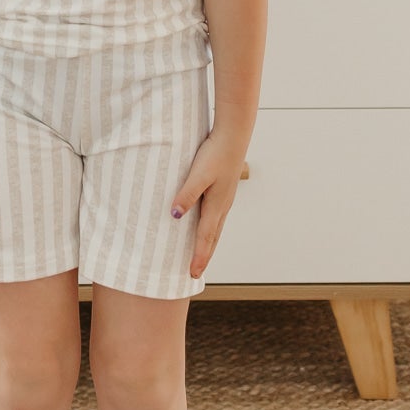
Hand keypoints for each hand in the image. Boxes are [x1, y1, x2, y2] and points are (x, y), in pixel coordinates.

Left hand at [170, 128, 247, 280]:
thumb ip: (186, 194)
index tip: (192, 274)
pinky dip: (211, 227)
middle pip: (213, 237)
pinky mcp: (224, 188)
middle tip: (196, 272)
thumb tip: (175, 216)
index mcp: (216, 206)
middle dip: (204, 255)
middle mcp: (223, 205)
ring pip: (216, 227)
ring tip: (202, 254)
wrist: (234, 135)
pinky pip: (216, 215)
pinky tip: (207, 223)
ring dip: (208, 243)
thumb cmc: (215, 153)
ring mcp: (225, 197)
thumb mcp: (198, 174)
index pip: (205, 238)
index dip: (198, 257)